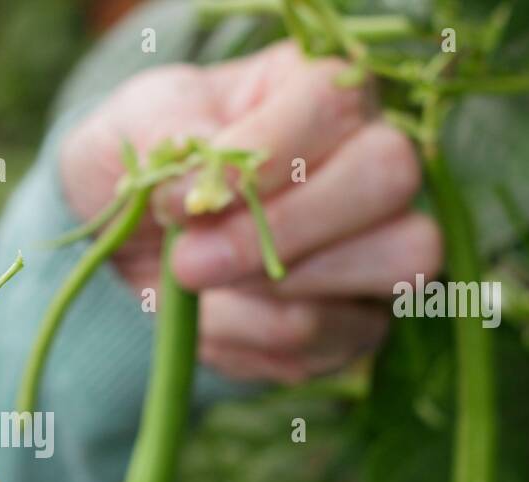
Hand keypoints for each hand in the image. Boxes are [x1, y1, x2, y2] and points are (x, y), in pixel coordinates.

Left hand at [59, 41, 440, 382]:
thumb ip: (171, 133)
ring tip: (194, 289)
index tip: (178, 198)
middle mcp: (372, 157)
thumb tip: (207, 166)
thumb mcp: (138, 127)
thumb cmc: (151, 166)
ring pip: (394, 262)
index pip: (329, 103)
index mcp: (318, 92)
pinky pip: (332, 339)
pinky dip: (253, 342)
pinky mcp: (361, 322)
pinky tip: (207, 324)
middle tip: (187, 262)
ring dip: (272, 295)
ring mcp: (384, 243)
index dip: (259, 154)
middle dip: (278, 232)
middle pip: (385, 178)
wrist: (134, 242)